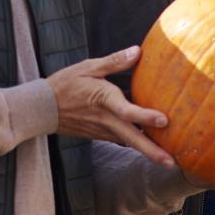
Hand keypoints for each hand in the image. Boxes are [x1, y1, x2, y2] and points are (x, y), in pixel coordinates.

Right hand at [46, 46, 174, 167]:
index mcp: (103, 100)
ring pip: (129, 143)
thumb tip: (138, 51)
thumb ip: (115, 61)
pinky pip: (122, 140)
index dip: (145, 116)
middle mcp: (105, 119)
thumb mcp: (88, 67)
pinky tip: (152, 145)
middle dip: (152, 151)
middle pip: (132, 138)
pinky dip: (137, 143)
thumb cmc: (66, 84)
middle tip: (171, 164)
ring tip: (169, 160)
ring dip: (148, 151)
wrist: (43, 108)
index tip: (164, 120)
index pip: (126, 111)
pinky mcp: (100, 135)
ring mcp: (103, 131)